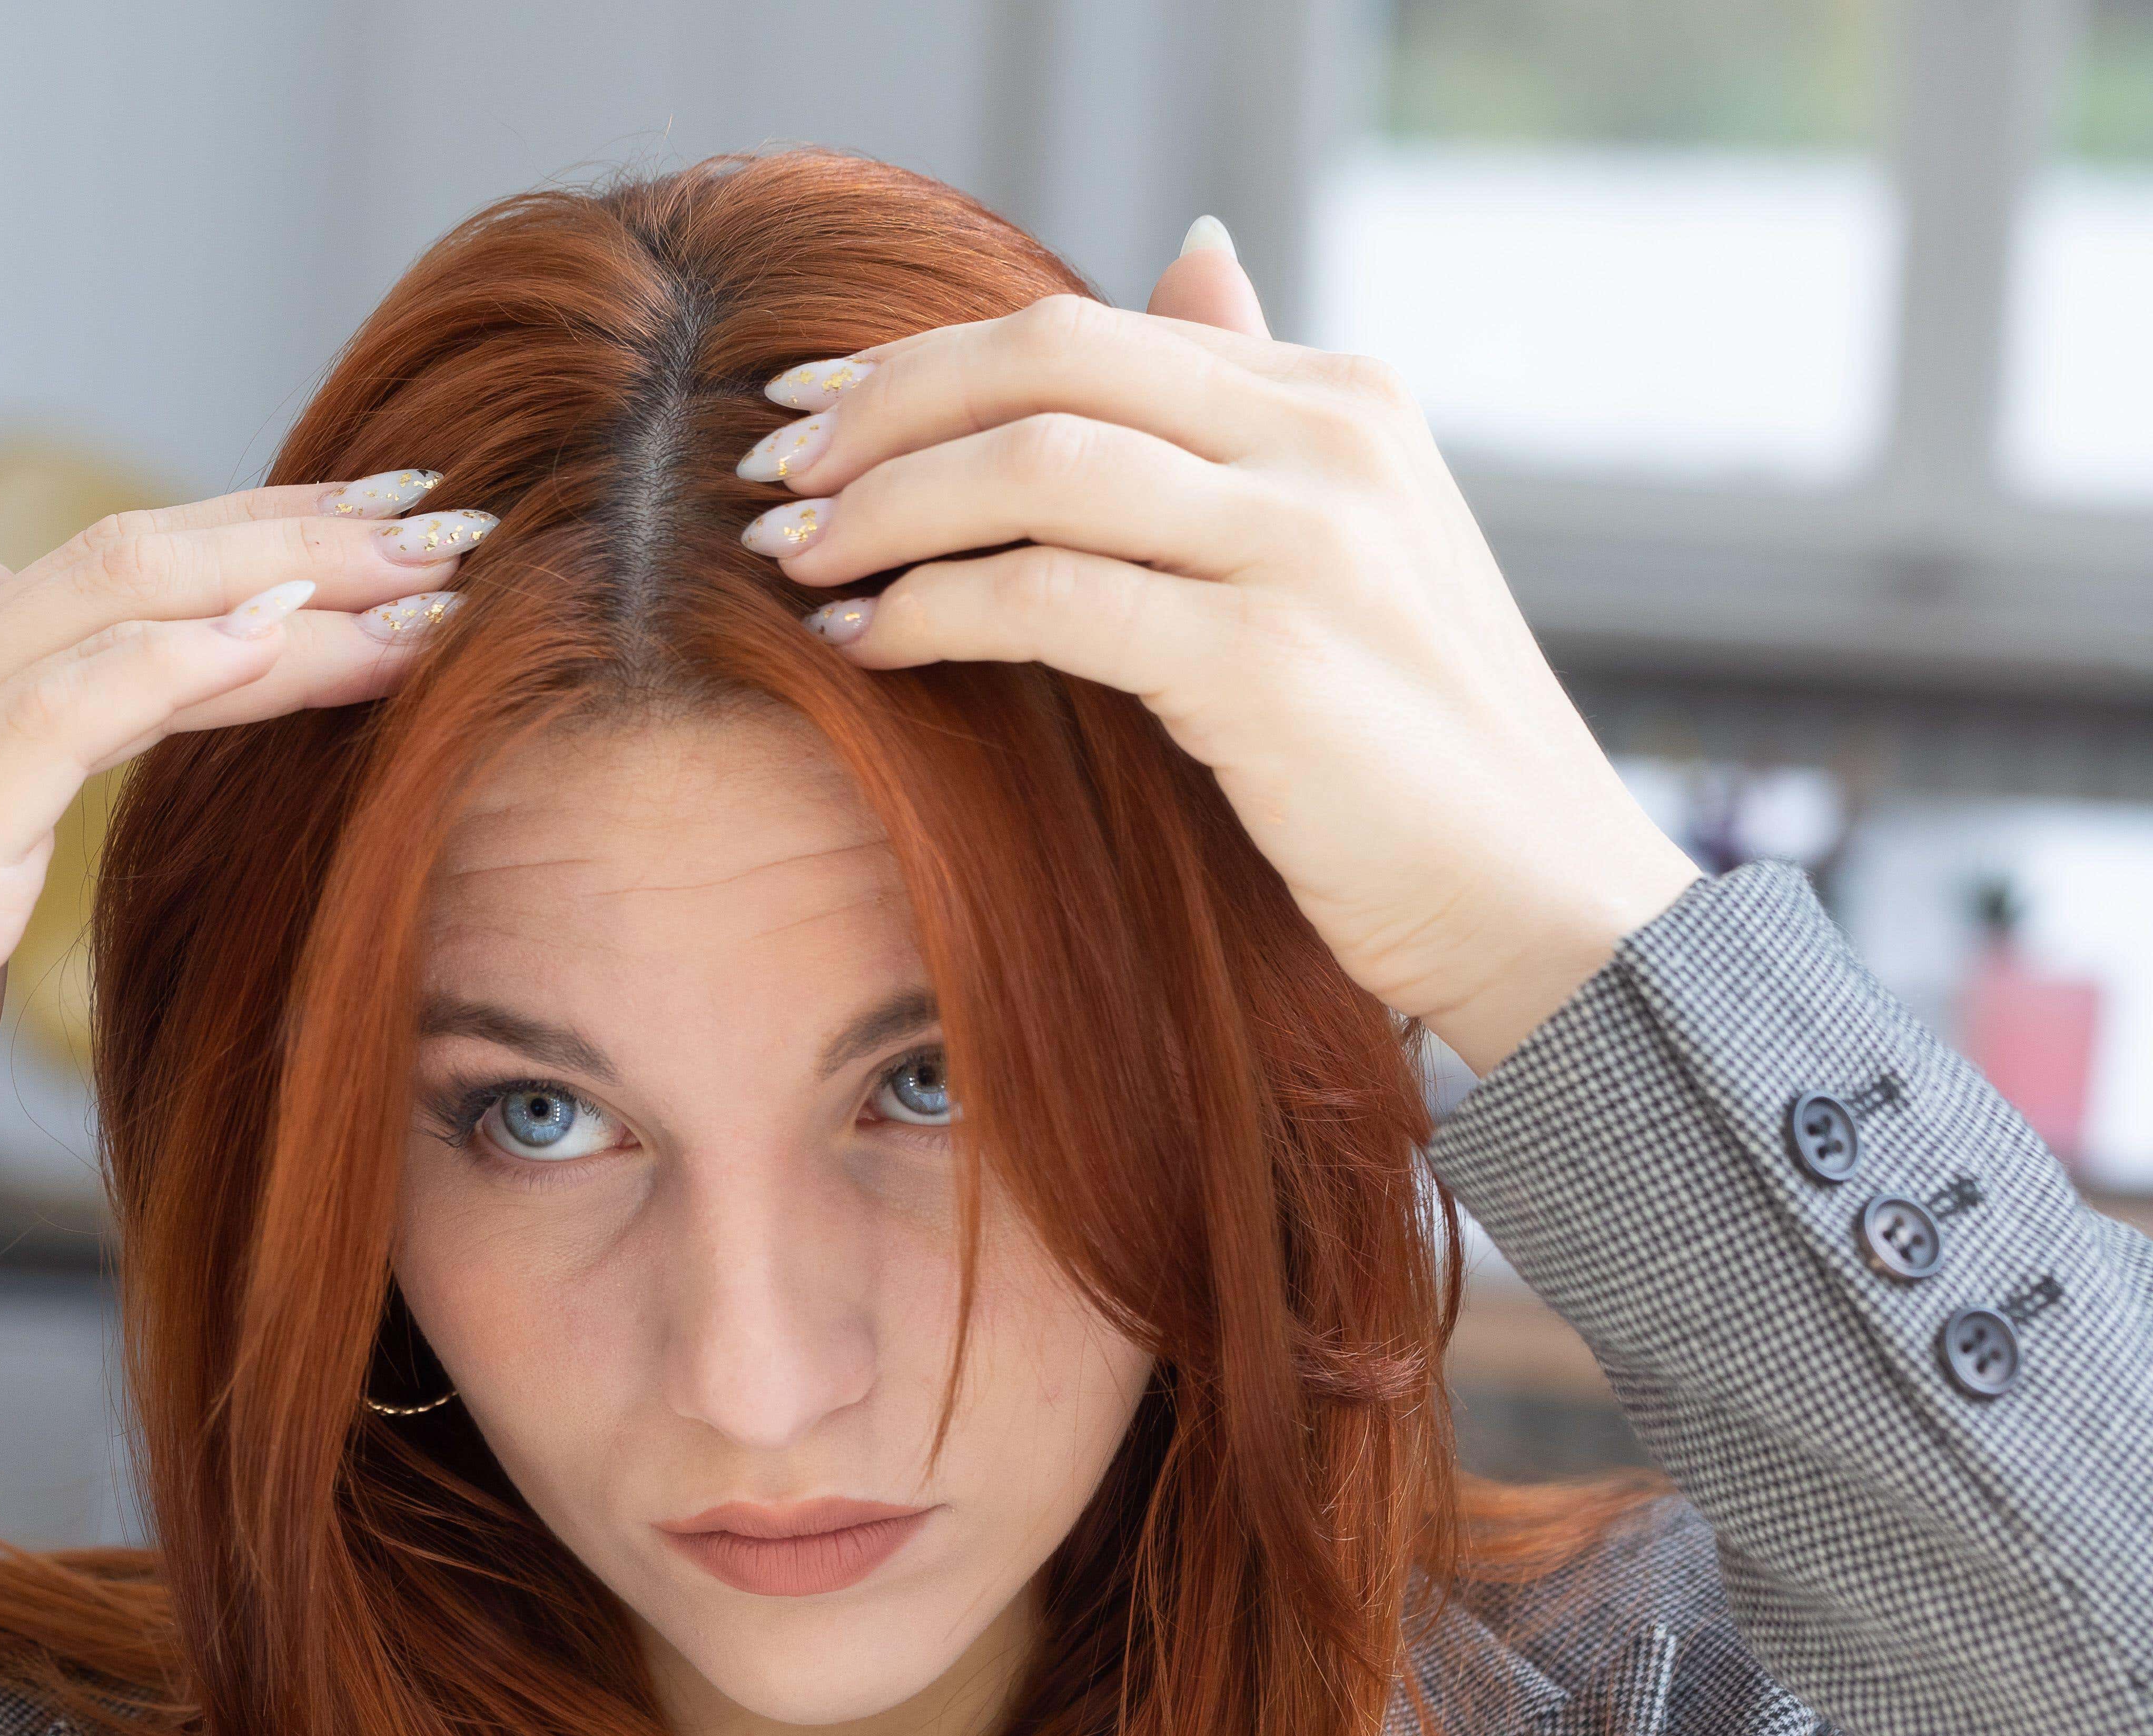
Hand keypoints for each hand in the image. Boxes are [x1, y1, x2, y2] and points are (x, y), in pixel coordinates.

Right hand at [0, 477, 483, 1278]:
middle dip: (303, 534)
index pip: (115, 565)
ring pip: (119, 614)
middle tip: (447, 529)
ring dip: (288, 590)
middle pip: (130, 559)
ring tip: (422, 588)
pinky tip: (291, 647)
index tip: (398, 526)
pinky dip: (186, 668)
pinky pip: (71, 717)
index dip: (262, 527)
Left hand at [734, 223, 1696, 1072]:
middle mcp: (1329, 443)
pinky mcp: (1266, 661)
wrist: (1544, 899)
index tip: (811, 400)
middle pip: (1045, 367)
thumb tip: (1193, 255)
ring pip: (1032, 469)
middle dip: (880, 411)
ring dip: (882, 506)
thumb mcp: (1354, 536)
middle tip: (772, 470)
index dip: (923, 358)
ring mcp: (1304, 545)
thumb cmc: (1417, 746)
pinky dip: (928, 611)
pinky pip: (1048, 600)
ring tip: (790, 554)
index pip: (1085, 331)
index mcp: (1342, 399)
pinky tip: (858, 640)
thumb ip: (1256, 400)